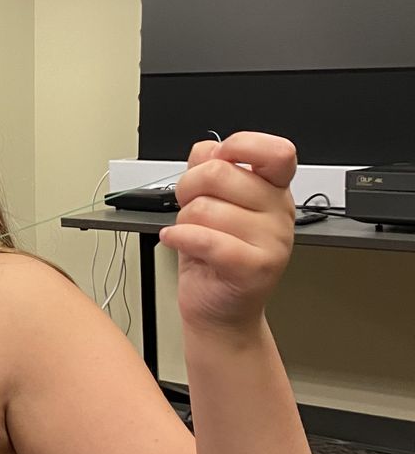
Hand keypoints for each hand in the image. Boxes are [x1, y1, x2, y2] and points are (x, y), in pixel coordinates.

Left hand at [159, 132, 296, 332]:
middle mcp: (279, 210)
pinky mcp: (256, 267)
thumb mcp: (210, 201)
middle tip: (190, 206)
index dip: (240, 145)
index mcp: (272, 188)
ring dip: (184, 220)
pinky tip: (175, 240)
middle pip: (220, 173)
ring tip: (194, 235)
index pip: (276, 151)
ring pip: (205, 208)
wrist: (220, 308)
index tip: (219, 158)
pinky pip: (208, 239)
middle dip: (188, 187)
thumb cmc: (214, 253)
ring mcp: (273, 240)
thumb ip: (209, 167)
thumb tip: (207, 149)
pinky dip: (180, 238)